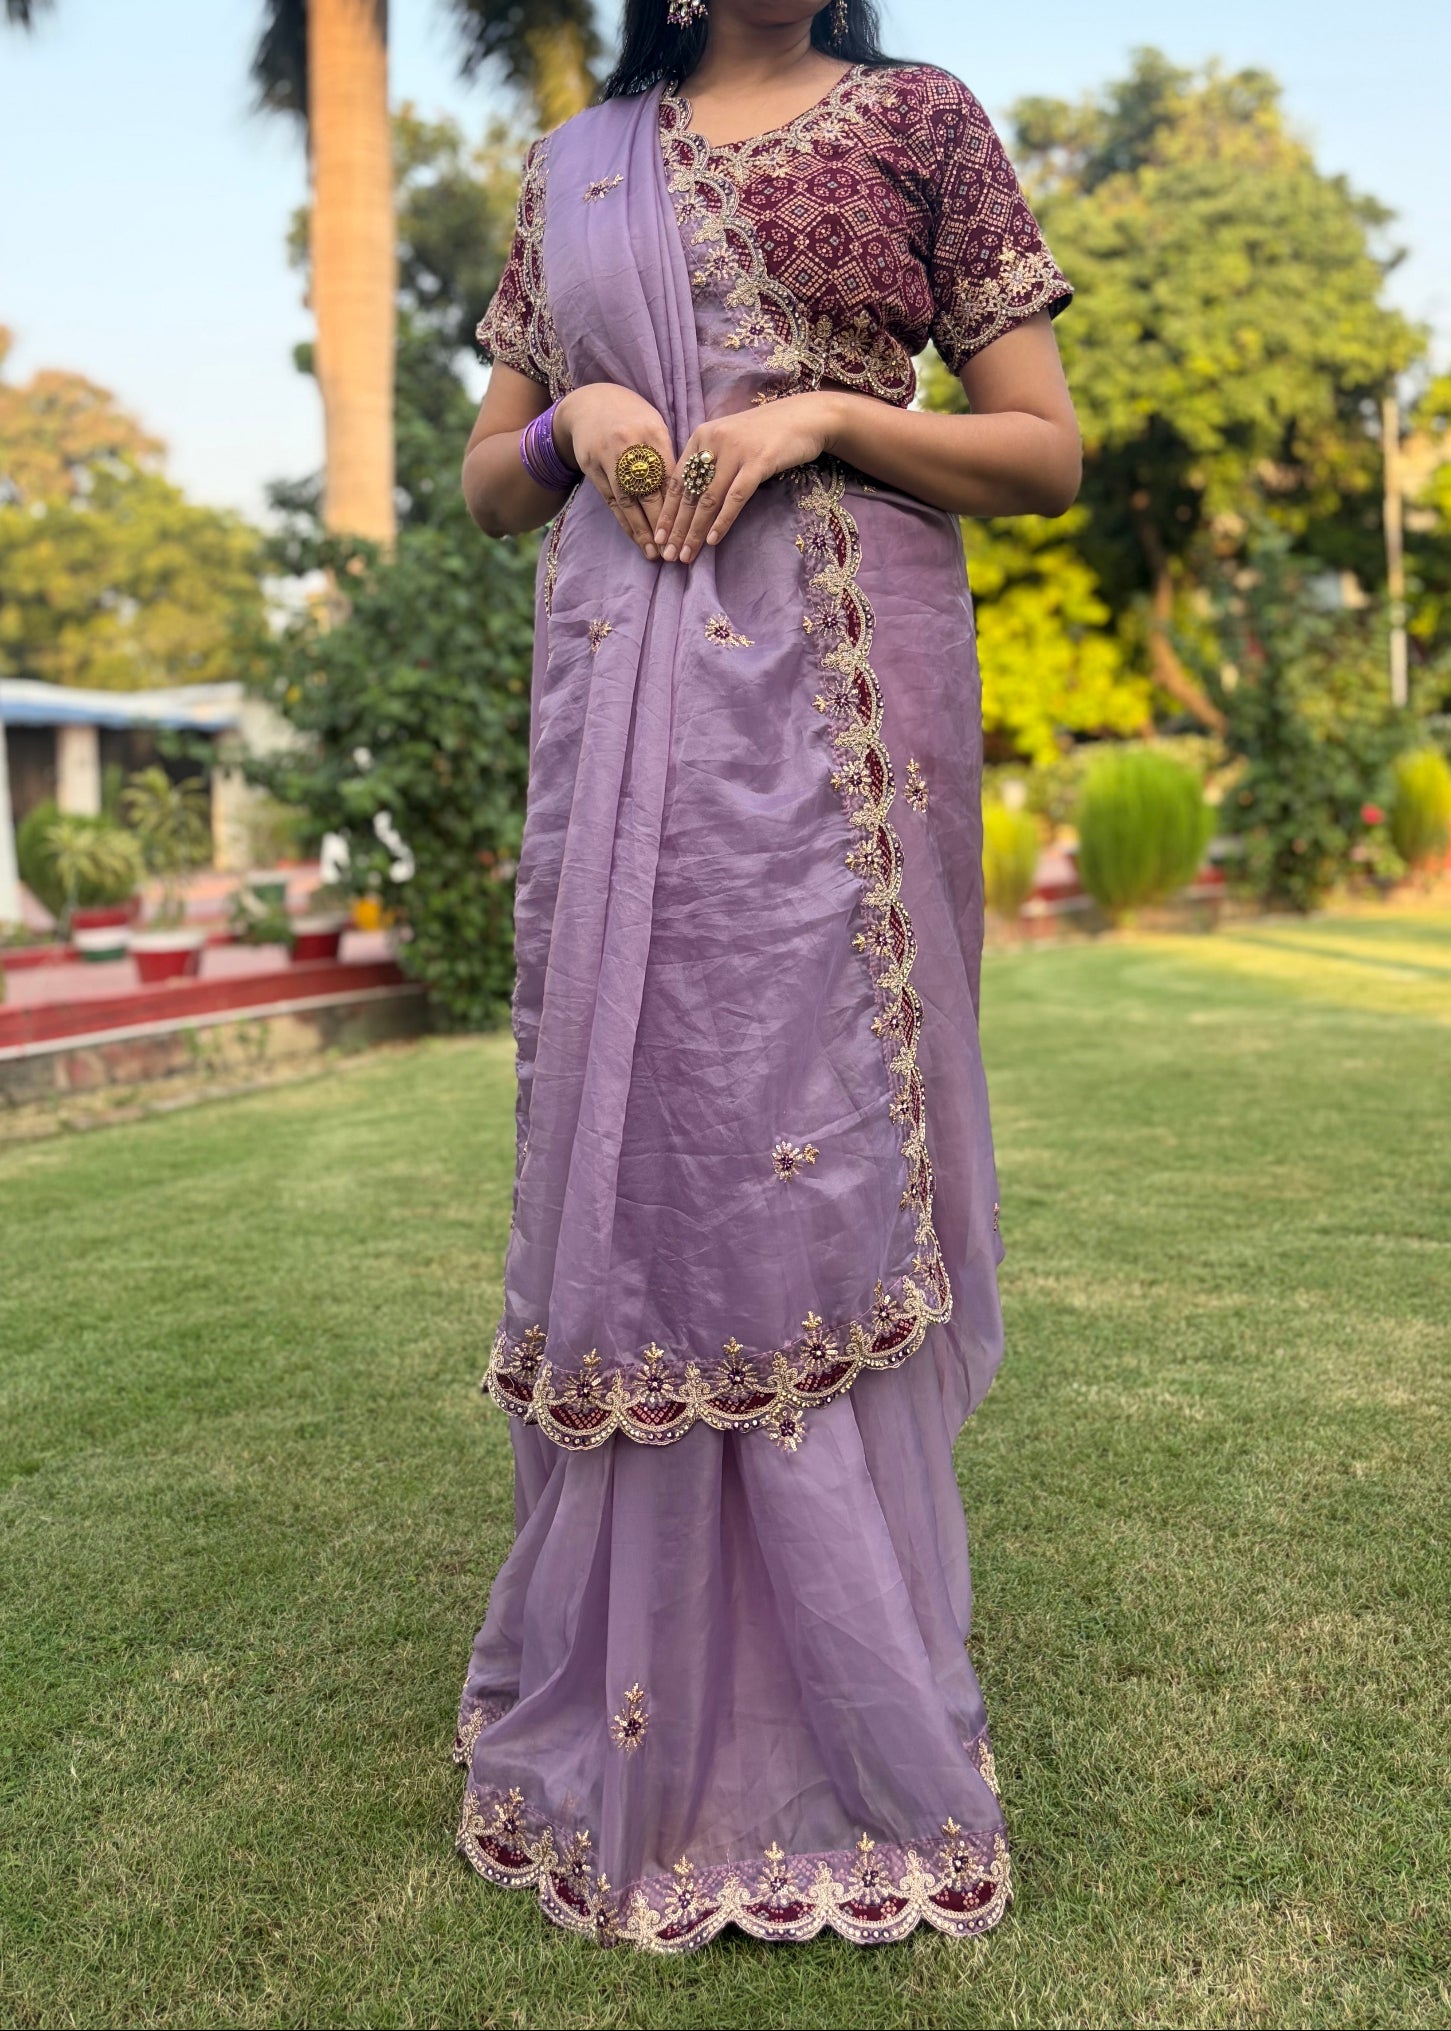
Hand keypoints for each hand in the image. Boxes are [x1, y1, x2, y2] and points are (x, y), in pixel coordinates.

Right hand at [553, 383, 674, 560]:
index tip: (692, 529)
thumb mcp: (655, 426)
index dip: (680, 505)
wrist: (590, 402)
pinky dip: (624, 522)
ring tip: (654, 553)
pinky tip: (636, 538)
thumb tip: (689, 491)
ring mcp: (608, 457)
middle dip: (663, 524)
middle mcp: (629, 445)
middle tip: (675, 550)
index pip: (670, 475)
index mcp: (653, 432)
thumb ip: (668, 456)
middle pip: (649, 491)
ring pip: (628, 500)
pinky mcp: (592, 467)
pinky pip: (611, 500)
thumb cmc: (633, 417)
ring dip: (642, 530)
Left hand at [655, 394, 840, 562]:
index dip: (665, 511)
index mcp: (701, 436)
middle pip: (689, 493)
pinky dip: (722, 521)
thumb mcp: (730, 441)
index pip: (676, 480)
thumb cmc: (766, 433)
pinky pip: (735, 497)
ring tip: (686, 554)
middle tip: (667, 555)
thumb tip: (690, 499)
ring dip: (695, 530)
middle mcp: (713, 441)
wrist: (805, 417)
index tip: (658, 537)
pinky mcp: (758, 462)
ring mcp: (736, 451)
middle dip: (676, 528)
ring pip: (708, 499)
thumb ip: (709, 462)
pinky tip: (712, 540)